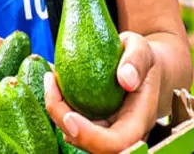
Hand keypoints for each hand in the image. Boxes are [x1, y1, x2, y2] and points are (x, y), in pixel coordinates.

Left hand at [45, 32, 161, 153]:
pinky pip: (70, 122)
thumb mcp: (142, 49)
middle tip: (51, 82)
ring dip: (55, 111)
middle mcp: (121, 132)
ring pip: (75, 135)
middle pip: (89, 144)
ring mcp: (104, 130)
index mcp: (139, 121)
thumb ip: (137, 60)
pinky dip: (57, 104)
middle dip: (62, 119)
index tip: (69, 116)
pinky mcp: (91, 124)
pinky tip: (52, 80)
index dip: (90, 137)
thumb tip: (126, 79)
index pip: (116, 143)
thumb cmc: (142, 58)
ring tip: (50, 77)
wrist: (142, 68)